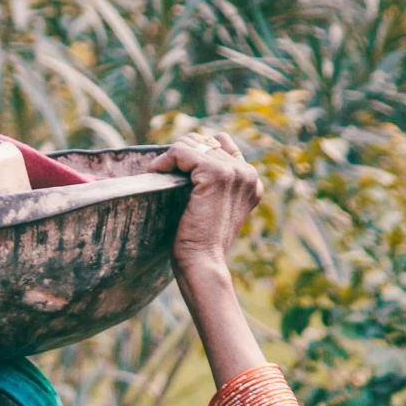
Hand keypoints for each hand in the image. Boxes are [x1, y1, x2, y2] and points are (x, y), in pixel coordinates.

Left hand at [150, 130, 262, 286]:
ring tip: (156, 173)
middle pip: (206, 141)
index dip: (195, 153)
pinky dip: (165, 159)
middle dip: (180, 154)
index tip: (174, 171)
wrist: (203, 264)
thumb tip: (185, 164)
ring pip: (193, 144)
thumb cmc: (200, 244)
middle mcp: (248, 173)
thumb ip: (211, 186)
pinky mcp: (216, 173)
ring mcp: (234, 171)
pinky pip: (182, 151)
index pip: (222, 145)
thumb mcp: (212, 210)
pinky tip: (154, 172)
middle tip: (161, 172)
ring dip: (170, 156)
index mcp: (251, 181)